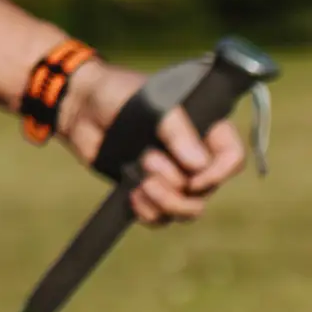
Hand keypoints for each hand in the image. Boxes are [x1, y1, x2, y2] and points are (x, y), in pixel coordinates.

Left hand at [63, 62, 249, 223]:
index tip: (194, 175)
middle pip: (208, 189)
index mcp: (203, 127)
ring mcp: (171, 175)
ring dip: (166, 202)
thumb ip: (176, 130)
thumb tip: (199, 166)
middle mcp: (192, 155)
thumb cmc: (117, 93)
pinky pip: (160, 217)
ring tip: (140, 184)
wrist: (80, 106)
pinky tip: (131, 195)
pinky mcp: (147, 190)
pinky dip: (149, 212)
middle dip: (178, 184)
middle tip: (148, 161)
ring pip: (188, 209)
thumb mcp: (150, 101)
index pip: (231, 157)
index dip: (219, 173)